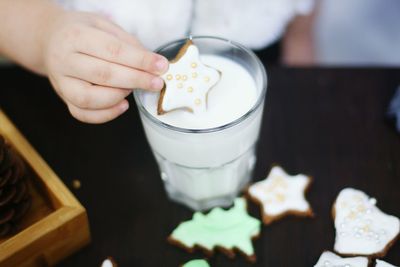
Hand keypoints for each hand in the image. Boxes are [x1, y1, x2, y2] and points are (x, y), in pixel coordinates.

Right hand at [43, 11, 167, 122]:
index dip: (140, 61)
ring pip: (89, 99)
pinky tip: (122, 105)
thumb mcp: (103, 25)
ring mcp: (61, 82)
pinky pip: (82, 114)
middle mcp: (64, 60)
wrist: (49, 39)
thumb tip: (151, 63)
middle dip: (136, 80)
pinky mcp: (64, 98)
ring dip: (118, 96)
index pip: (113, 50)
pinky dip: (106, 115)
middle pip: (103, 75)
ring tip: (133, 89)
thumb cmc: (82, 32)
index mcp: (75, 35)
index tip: (161, 66)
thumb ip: (126, 42)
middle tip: (157, 82)